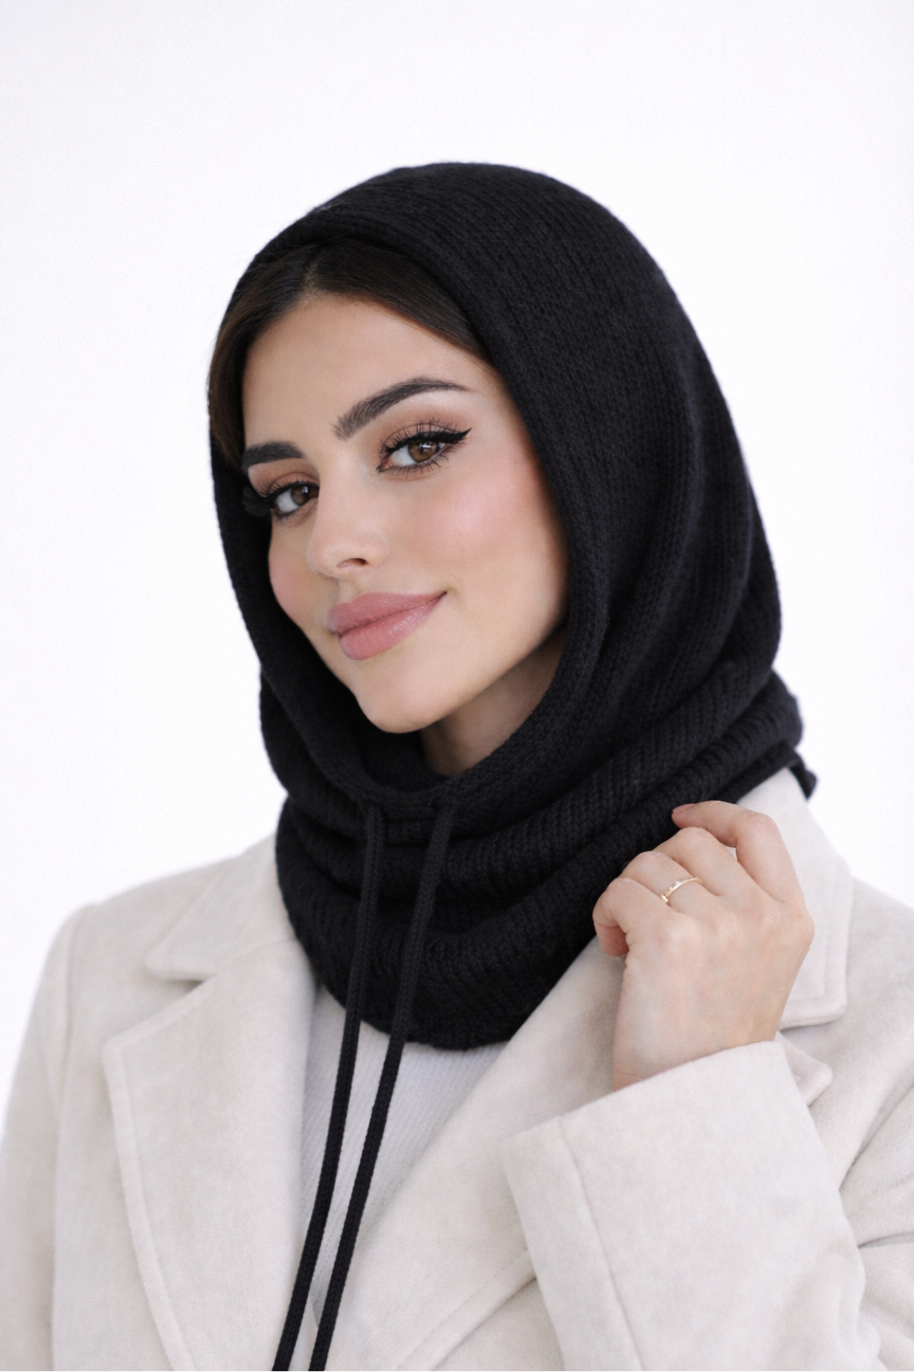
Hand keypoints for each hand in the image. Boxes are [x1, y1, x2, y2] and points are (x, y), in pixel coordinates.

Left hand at [592, 801, 813, 1091]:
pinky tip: (614, 950)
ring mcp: (718, 925)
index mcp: (791, 918)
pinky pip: (619, 891)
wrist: (694, 1100)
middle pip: (690, 843)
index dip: (715, 813)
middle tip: (647, 917)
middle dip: (656, 870)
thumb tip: (692, 839)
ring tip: (630, 942)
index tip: (681, 816)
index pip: (759, 830)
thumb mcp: (758, 963)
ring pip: (648, 862)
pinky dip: (604, 915)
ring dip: (626, 894)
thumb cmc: (712, 1036)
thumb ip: (744, 904)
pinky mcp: (668, 939)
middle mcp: (760, 915)